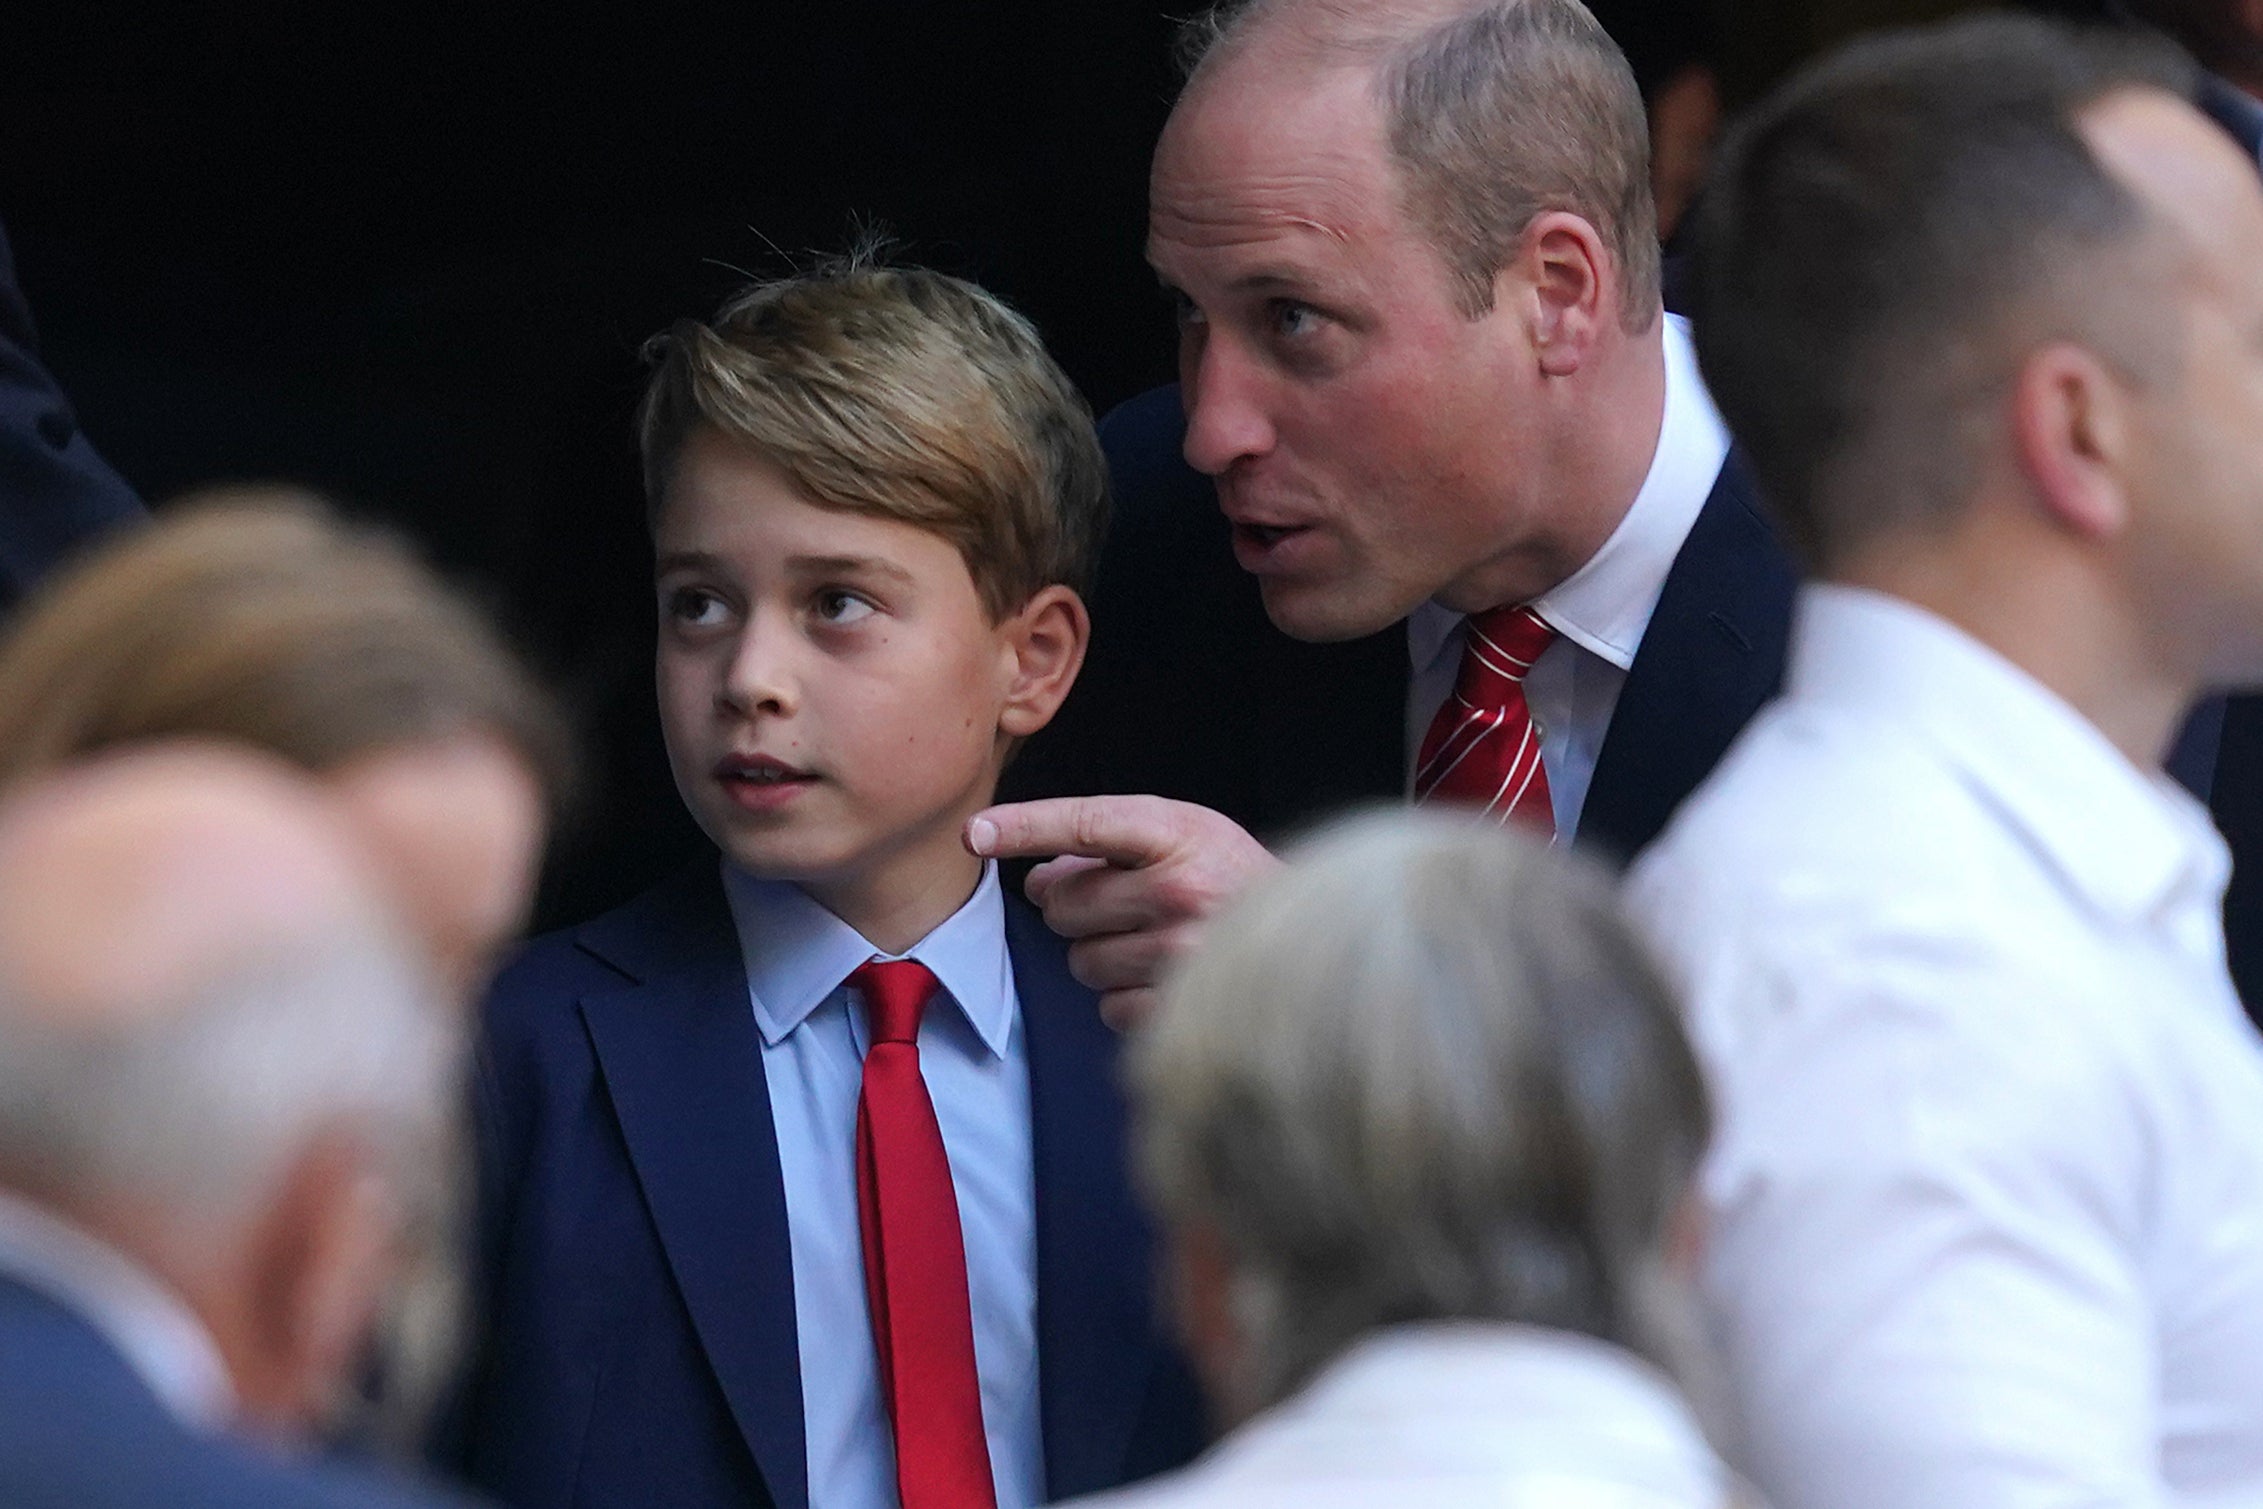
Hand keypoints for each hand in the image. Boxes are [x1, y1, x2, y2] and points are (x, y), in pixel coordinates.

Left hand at [965, 795, 1279, 1028]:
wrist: (1321, 944)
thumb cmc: (1238, 882)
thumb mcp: (1186, 839)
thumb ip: (1111, 846)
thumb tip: (1037, 880)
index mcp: (1181, 836)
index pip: (1086, 823)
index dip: (1024, 826)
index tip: (975, 832)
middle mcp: (1181, 891)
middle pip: (1065, 906)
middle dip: (1075, 909)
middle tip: (1119, 906)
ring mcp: (1182, 954)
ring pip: (1081, 961)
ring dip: (1101, 955)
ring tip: (1152, 943)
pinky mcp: (1181, 1007)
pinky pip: (1109, 1007)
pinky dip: (1126, 997)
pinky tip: (1164, 979)